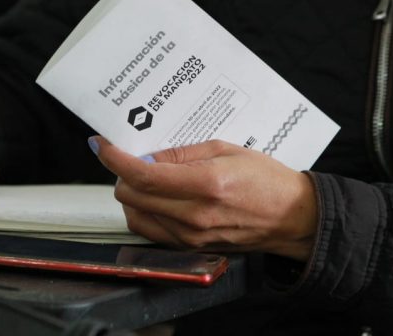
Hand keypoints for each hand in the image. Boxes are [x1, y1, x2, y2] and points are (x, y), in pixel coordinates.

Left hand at [90, 137, 318, 260]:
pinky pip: (150, 230)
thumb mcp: (226, 150)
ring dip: (133, 194)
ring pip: (135, 215)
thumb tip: (147, 155)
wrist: (291, 217)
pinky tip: (160, 198)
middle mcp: (194, 215)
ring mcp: (191, 236)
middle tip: (135, 158)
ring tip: (150, 179)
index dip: (114, 159)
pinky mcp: (191, 247)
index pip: (143, 176)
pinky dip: (145, 212)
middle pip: (131, 196)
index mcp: (205, 184)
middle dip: (123, 174)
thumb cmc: (266, 180)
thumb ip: (182, 152)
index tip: (101, 145)